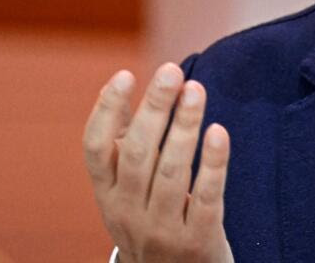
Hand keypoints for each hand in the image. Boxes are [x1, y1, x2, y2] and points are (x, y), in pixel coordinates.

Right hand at [82, 63, 232, 262]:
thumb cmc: (154, 222)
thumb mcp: (129, 192)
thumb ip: (128, 145)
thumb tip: (123, 86)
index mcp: (107, 196)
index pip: (95, 148)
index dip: (106, 110)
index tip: (125, 75)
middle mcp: (127, 214)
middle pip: (137, 154)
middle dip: (154, 108)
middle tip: (171, 72)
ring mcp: (162, 231)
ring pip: (171, 172)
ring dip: (184, 126)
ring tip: (195, 90)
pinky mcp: (197, 243)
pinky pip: (205, 198)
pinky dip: (212, 164)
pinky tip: (218, 132)